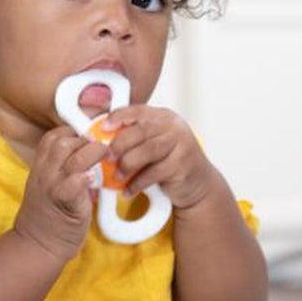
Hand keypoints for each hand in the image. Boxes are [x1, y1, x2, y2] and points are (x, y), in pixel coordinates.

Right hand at [13, 126, 107, 262]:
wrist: (36, 246)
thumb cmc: (48, 217)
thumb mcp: (49, 186)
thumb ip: (63, 169)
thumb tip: (90, 156)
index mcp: (40, 167)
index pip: (53, 137)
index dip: (72, 133)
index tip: (87, 138)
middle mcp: (44, 173)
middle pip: (63, 142)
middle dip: (85, 140)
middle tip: (99, 149)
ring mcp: (52, 186)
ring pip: (72, 156)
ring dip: (93, 153)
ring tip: (105, 158)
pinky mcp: (64, 202)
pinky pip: (75, 181)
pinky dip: (87, 177)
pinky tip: (94, 180)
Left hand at [103, 105, 218, 209]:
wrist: (198, 183)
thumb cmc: (170, 161)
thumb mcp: (155, 143)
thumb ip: (136, 137)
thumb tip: (102, 139)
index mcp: (164, 117)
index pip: (138, 110)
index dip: (119, 116)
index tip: (104, 127)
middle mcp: (174, 127)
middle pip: (142, 130)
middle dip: (120, 143)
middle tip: (107, 156)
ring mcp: (181, 145)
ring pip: (148, 151)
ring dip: (128, 164)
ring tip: (117, 175)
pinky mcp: (183, 165)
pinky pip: (154, 173)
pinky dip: (138, 183)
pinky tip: (129, 190)